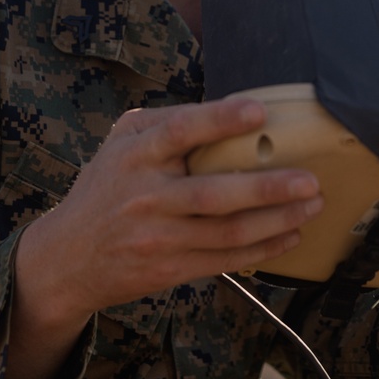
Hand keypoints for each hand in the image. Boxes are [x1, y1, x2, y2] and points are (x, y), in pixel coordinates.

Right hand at [0, 97, 321, 378]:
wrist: (66, 258)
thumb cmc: (106, 189)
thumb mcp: (121, 145)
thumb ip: (166, 125)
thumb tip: (231, 110)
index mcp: (135, 154)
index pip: (179, 131)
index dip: (220, 120)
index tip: (259, 111)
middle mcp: (145, 195)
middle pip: (215, 193)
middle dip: (269, 188)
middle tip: (310, 180)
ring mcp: (158, 236)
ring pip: (228, 231)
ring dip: (277, 220)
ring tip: (312, 205)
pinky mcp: (168, 268)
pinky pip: (225, 259)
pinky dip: (263, 248)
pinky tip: (290, 235)